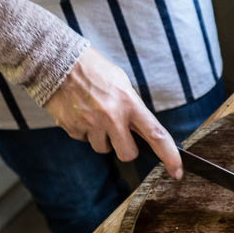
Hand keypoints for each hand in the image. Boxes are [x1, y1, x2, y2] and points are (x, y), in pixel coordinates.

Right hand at [44, 47, 182, 177]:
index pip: (157, 135)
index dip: (170, 156)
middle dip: (125, 148)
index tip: (177, 172)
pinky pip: (83, 140)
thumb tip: (143, 133)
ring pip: (103, 149)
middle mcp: (111, 116)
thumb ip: (134, 109)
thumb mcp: (121, 84)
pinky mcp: (71, 127)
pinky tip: (79, 112)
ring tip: (94, 114)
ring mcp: (90, 123)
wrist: (56, 60)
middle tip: (118, 131)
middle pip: (128, 154)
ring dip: (102, 138)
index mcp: (129, 103)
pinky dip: (83, 131)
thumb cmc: (93, 70)